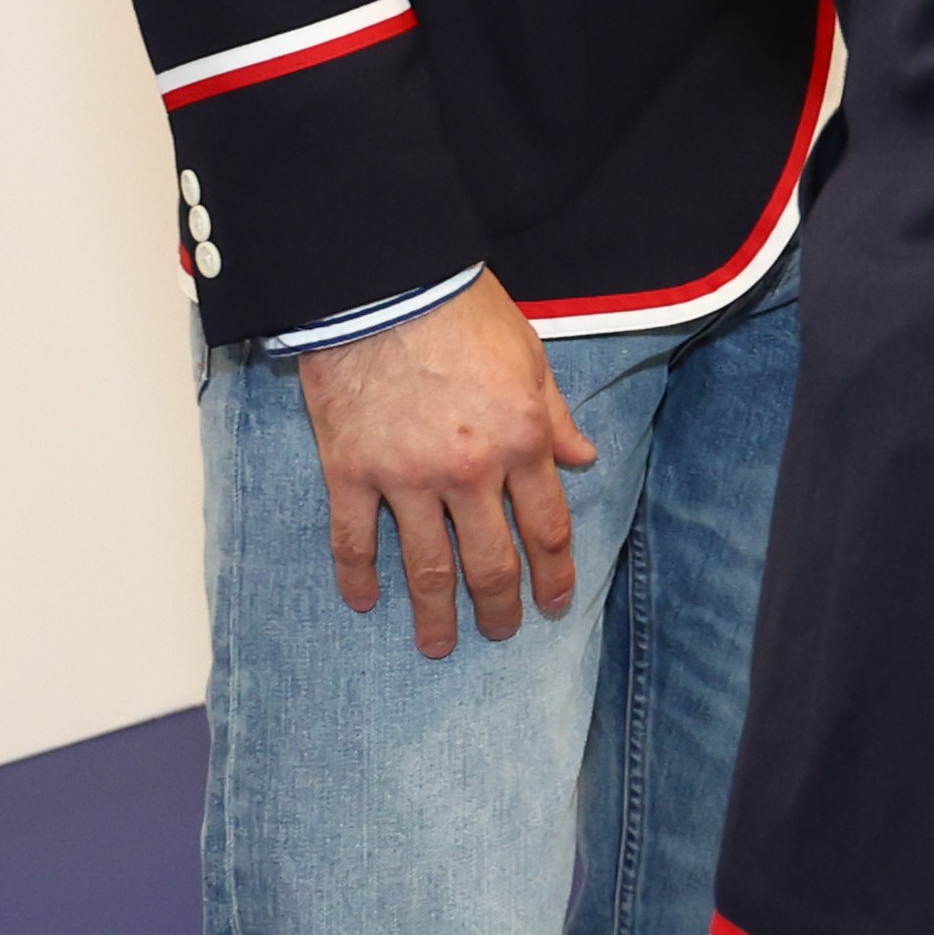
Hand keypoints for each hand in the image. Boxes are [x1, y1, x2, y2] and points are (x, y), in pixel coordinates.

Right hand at [297, 271, 595, 658]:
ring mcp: (406, 477)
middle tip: (502, 634)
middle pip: (490, 562)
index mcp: (522, 440)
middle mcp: (470, 470)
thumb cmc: (465, 314)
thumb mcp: (532, 359)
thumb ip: (556, 417)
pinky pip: (353, 541)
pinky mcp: (350, 472)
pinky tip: (367, 604)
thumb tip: (584, 459)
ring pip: (426, 568)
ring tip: (440, 646)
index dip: (555, 573)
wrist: (386, 288)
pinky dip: (358, 578)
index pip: (547, 527)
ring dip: (435, 615)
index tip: (555, 604)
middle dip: (500, 608)